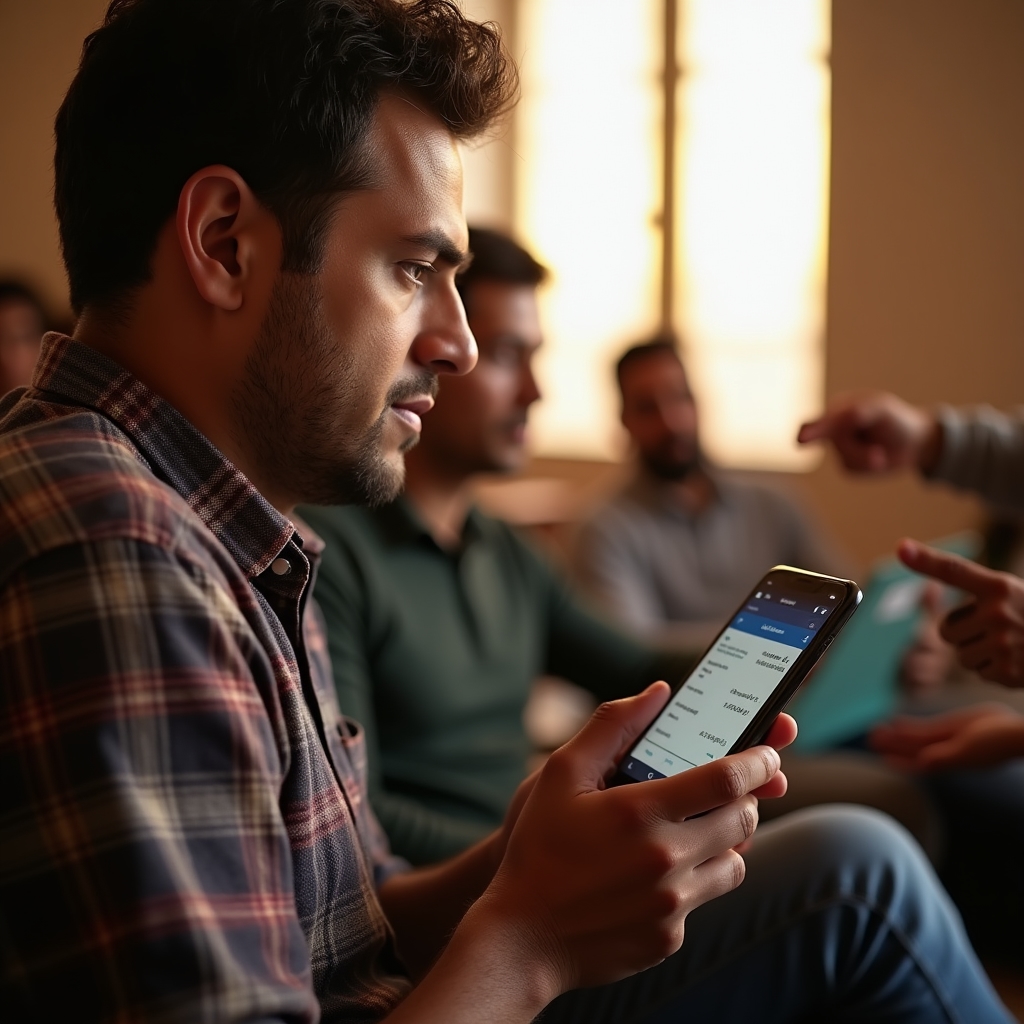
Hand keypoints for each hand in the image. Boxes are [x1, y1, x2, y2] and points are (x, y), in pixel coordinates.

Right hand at [473, 683, 794, 995]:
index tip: (769, 752)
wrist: (520, 938)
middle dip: (747, 798)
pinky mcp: (670, 937)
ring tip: (695, 829)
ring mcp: (671, 903)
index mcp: (641, 811)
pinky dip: (696, 879)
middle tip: (729, 789)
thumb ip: (611, 726)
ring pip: (735, 862)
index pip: (727, 778)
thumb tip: (658, 692)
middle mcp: (665, 858)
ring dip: (727, 840)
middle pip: (743, 820)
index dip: (759, 760)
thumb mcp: (560, 774)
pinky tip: (659, 873)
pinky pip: (704, 898)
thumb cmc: (538, 846)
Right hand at [797, 390, 940, 473]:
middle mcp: (834, 428)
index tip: (801, 438)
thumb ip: (860, 411)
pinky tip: (878, 459)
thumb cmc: (898, 420)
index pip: (824, 421)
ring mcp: (839, 447)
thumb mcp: (882, 410)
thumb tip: (845, 416)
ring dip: (869, 459)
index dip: (813, 430)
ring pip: (846, 460)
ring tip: (882, 452)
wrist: (916, 442)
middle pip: (838, 445)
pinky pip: (853, 472)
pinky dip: (870, 468)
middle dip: (861, 451)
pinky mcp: (848, 465)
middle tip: (880, 456)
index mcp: (839, 408)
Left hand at [871, 703, 1023, 770]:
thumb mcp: (968, 750)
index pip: (918, 764)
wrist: (1016, 732)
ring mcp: (948, 738)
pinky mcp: (953, 726)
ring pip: (916, 738)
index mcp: (947, 762)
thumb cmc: (996, 745)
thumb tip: (924, 764)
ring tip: (876, 730)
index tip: (883, 760)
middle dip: (892, 746)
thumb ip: (946, 757)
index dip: (901, 762)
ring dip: (896, 735)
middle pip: (912, 750)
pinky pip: (927, 728)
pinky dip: (911, 726)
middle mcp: (944, 752)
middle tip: (871, 739)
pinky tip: (896, 723)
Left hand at [899, 539, 1023, 686]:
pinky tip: (1017, 659)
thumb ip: (968, 580)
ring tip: (1008, 643)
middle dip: (964, 632)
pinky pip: (980, 672)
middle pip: (946, 631)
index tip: (902, 547)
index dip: (926, 560)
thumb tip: (904, 550)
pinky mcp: (1010, 672)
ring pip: (961, 656)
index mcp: (998, 587)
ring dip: (978, 652)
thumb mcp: (1005, 590)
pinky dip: (995, 669)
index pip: (955, 571)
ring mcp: (1005, 644)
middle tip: (994, 627)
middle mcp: (999, 612)